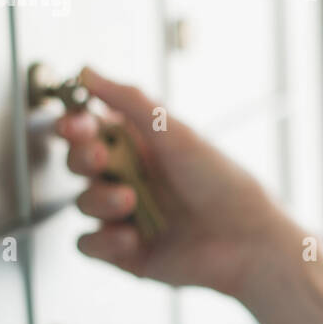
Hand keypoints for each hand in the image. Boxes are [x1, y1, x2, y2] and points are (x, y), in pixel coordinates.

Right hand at [53, 66, 285, 296]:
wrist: (248, 239)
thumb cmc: (222, 182)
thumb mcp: (176, 134)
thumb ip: (131, 100)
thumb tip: (88, 70)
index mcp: (141, 147)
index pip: (90, 130)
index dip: (75, 126)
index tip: (76, 124)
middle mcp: (130, 179)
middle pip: (79, 164)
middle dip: (82, 159)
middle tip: (100, 157)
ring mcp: (126, 217)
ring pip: (83, 203)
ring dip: (99, 200)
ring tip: (129, 201)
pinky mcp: (126, 253)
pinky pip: (89, 245)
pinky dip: (102, 240)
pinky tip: (130, 237)